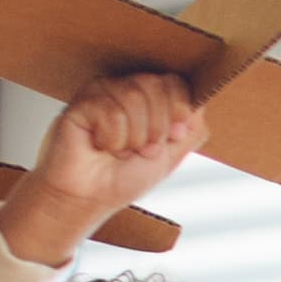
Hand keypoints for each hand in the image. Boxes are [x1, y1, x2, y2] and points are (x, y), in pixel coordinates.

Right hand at [0, 71, 207, 262]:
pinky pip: (110, 112)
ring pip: (133, 97)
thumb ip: (192, 129)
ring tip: (120, 152)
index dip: (178, 110)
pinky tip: (100, 147)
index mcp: (148, 97)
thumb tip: (199, 104)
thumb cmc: (123, 178)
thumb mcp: (171, 155)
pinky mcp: (81, 103)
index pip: (175, 82)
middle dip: (156, 128)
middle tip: (142, 150)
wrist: (89, 199)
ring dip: (134, 138)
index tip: (172, 136)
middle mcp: (124, 88)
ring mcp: (101, 92)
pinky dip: (112, 140)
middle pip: (155, 86)